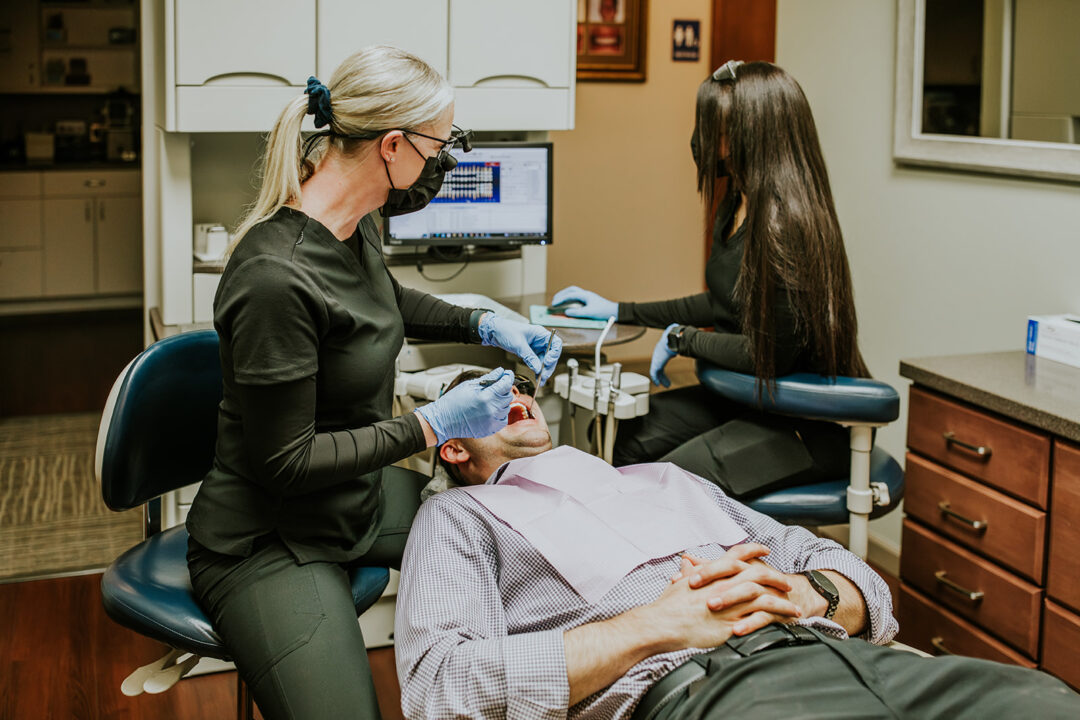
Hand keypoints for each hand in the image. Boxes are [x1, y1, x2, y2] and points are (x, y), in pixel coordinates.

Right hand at [415, 368, 513, 443]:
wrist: (443, 420)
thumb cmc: (453, 401)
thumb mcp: (469, 385)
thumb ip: (488, 379)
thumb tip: (500, 372)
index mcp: (486, 397)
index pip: (505, 384)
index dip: (508, 377)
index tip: (507, 374)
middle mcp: (492, 410)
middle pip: (508, 396)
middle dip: (504, 389)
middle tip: (496, 387)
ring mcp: (492, 421)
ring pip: (506, 408)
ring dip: (501, 402)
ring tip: (489, 399)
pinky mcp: (490, 429)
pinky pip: (502, 419)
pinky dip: (499, 414)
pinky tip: (490, 410)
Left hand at [478, 314, 562, 385]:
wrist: (495, 331)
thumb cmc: (506, 331)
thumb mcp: (518, 345)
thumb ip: (529, 357)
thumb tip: (538, 369)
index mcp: (540, 334)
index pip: (555, 343)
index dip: (554, 354)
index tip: (548, 362)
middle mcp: (541, 340)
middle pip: (551, 355)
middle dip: (549, 366)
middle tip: (544, 376)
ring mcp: (536, 347)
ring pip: (545, 360)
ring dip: (544, 370)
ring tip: (540, 380)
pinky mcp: (531, 352)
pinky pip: (538, 362)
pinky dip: (538, 370)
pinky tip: (537, 376)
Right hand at [551, 286, 616, 319]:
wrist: (614, 311)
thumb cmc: (603, 311)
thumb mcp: (589, 313)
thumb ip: (577, 313)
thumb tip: (566, 312)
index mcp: (585, 295)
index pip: (569, 295)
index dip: (560, 300)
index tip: (553, 304)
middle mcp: (585, 294)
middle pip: (570, 290)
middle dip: (561, 295)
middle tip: (554, 301)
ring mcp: (587, 296)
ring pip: (573, 292)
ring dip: (565, 295)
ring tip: (559, 302)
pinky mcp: (589, 300)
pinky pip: (577, 297)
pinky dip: (570, 299)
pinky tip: (568, 304)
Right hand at [645, 560, 801, 650]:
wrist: (664, 623)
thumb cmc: (669, 606)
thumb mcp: (679, 583)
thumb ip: (688, 572)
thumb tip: (688, 562)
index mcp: (714, 574)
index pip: (738, 555)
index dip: (753, 550)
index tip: (765, 550)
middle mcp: (726, 586)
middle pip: (759, 575)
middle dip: (776, 577)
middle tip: (787, 582)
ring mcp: (731, 605)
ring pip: (765, 599)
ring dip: (783, 602)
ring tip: (795, 607)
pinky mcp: (733, 624)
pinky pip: (760, 621)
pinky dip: (775, 621)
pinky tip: (783, 624)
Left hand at [650, 324, 678, 386]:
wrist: (673, 340)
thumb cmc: (677, 340)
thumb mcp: (680, 343)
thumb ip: (681, 347)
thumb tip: (689, 346)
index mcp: (663, 349)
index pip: (662, 359)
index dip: (664, 366)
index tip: (667, 371)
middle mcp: (658, 354)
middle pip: (659, 366)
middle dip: (662, 374)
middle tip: (667, 381)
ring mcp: (656, 359)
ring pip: (657, 371)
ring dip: (661, 379)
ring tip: (666, 385)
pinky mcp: (656, 364)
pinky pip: (654, 374)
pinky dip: (656, 379)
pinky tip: (658, 384)